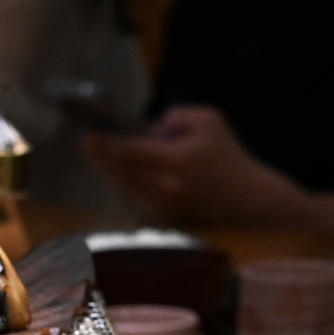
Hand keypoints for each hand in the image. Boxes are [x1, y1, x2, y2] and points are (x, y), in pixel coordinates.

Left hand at [81, 105, 308, 223]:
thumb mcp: (208, 120)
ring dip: (108, 170)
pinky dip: (123, 183)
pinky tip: (115, 171)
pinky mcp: (163, 218)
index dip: (104, 145)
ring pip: (123, 186)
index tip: (87, 136)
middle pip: (119, 172)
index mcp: (176, 161)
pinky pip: (134, 197)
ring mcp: (162, 206)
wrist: (247, 198)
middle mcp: (165, 187)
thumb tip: (147, 128)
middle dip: (100, 156)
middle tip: (86, 142)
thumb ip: (175, 117)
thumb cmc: (228, 155)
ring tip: (97, 153)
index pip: (129, 152)